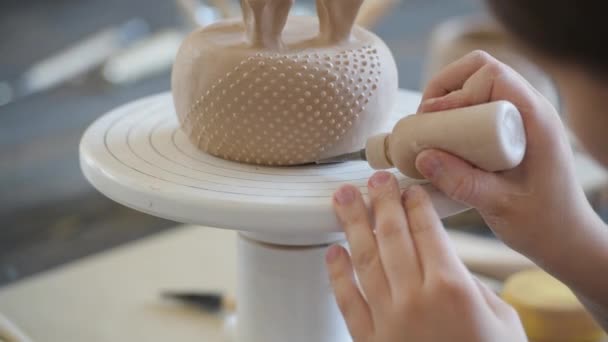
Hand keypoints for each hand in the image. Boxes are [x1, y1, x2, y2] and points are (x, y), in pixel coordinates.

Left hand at [326, 171, 525, 340]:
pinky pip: (347, 301)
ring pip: (364, 260)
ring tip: (342, 197)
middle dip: (381, 201)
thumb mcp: (500, 318)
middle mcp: (415, 298)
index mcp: (451, 287)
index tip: (407, 186)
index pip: (426, 230)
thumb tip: (443, 262)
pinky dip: (336, 274)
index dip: (414, 204)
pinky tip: (331, 251)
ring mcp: (388, 320)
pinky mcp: (370, 341)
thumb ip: (469, 284)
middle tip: (373, 178)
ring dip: (353, 225)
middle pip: (392, 236)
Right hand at [415, 50, 596, 262]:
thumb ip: (462, 183)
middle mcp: (531, 109)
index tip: (433, 121)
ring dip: (449, 96)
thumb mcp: (499, 206)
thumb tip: (422, 156)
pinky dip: (456, 110)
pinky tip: (444, 138)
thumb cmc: (543, 224)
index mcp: (536, 120)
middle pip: (482, 68)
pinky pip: (481, 103)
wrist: (566, 238)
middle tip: (425, 119)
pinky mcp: (512, 129)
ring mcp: (522, 117)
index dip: (456, 91)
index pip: (493, 75)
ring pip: (479, 81)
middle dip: (445, 86)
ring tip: (430, 127)